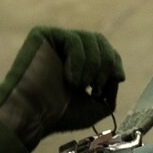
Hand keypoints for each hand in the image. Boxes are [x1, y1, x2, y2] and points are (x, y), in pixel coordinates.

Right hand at [0, 26, 124, 149]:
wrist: (34, 117)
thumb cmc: (61, 114)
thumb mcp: (97, 104)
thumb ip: (110, 88)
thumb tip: (117, 75)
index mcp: (78, 63)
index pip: (105, 50)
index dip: (115, 61)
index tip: (118, 78)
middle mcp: (66, 49)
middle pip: (99, 40)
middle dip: (107, 63)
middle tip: (96, 86)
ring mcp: (54, 41)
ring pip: (90, 39)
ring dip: (93, 65)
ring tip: (80, 85)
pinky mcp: (42, 35)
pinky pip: (73, 39)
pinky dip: (79, 60)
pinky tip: (70, 78)